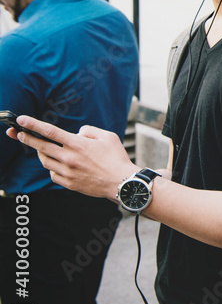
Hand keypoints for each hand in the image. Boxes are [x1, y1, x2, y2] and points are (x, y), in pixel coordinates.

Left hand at [6, 116, 134, 199]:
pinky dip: (52, 168)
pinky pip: (53, 174)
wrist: (122, 182)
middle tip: (17, 133)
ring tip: (42, 149)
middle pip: (40, 147)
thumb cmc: (117, 158)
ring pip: (45, 161)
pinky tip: (58, 165)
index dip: (33, 124)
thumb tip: (76, 133)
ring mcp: (68, 172)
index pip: (50, 131)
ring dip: (40, 153)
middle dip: (26, 138)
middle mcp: (70, 158)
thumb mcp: (108, 136)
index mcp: (78, 144)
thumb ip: (89, 130)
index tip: (21, 120)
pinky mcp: (69, 183)